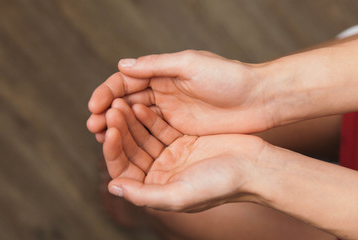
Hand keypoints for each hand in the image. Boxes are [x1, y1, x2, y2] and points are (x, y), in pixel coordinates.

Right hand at [87, 50, 273, 135]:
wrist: (258, 100)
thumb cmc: (228, 78)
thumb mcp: (191, 65)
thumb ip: (157, 65)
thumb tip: (122, 65)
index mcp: (163, 73)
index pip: (127, 82)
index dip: (108, 93)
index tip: (95, 107)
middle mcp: (163, 92)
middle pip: (127, 101)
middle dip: (108, 112)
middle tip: (94, 127)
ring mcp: (171, 112)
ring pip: (136, 120)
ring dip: (119, 127)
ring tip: (102, 137)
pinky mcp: (180, 129)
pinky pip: (152, 133)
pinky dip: (137, 138)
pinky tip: (126, 147)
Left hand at [102, 99, 264, 211]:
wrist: (253, 166)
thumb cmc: (221, 184)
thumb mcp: (181, 195)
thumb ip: (144, 195)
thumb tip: (114, 187)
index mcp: (156, 189)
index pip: (125, 170)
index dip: (113, 151)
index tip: (108, 133)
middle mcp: (160, 173)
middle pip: (132, 150)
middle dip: (120, 130)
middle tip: (112, 110)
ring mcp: (171, 155)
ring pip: (143, 136)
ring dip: (131, 121)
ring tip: (120, 104)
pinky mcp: (182, 140)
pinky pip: (159, 127)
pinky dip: (149, 117)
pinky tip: (140, 105)